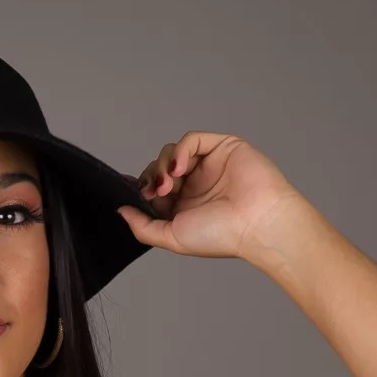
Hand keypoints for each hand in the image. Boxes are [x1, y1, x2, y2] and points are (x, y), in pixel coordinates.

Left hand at [118, 131, 304, 259]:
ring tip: (169, 183)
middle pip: (159, 168)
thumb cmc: (220, 235)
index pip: (152, 189)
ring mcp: (208, 165)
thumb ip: (143, 226)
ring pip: (172, 152)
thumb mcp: (171, 237)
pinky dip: (181, 150)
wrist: (255, 223)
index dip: (140, 188)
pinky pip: (192, 139)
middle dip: (151, 178)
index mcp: (183, 207)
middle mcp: (194, 185)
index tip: (133, 191)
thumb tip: (121, 212)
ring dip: (163, 166)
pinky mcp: (222, 147)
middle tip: (156, 192)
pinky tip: (180, 167)